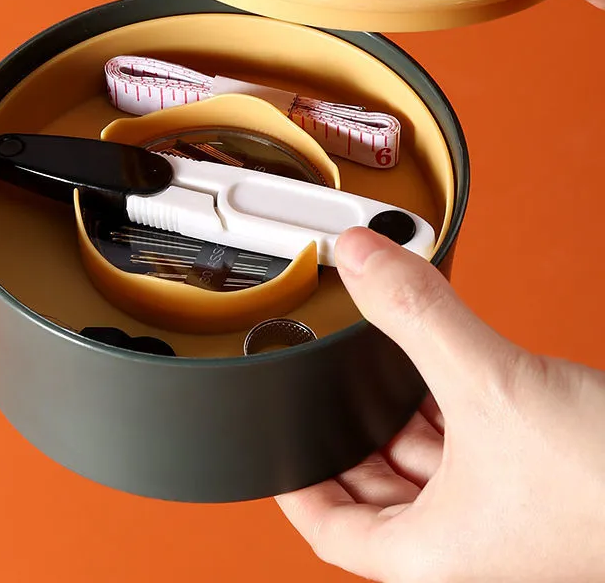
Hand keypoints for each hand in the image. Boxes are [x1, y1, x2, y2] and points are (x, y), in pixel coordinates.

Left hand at [276, 227, 604, 581]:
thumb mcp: (490, 387)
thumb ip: (418, 315)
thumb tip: (360, 257)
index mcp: (434, 554)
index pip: (330, 530)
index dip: (295, 485)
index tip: (274, 445)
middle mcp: (466, 541)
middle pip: (374, 486)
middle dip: (353, 429)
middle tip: (328, 379)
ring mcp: (504, 514)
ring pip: (425, 460)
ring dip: (404, 409)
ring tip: (383, 358)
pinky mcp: (536, 480)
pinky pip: (470, 442)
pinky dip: (450, 404)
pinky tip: (445, 365)